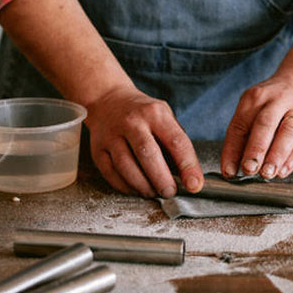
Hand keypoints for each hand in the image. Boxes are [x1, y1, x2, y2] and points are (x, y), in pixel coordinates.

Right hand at [85, 85, 203, 197]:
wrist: (107, 100)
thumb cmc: (142, 113)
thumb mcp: (164, 116)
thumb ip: (176, 142)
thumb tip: (189, 175)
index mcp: (155, 114)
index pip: (176, 142)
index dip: (188, 166)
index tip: (194, 184)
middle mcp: (132, 122)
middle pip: (148, 155)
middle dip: (162, 179)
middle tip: (170, 192)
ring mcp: (112, 136)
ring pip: (126, 167)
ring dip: (143, 186)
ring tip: (153, 192)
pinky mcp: (97, 149)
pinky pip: (111, 174)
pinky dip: (125, 186)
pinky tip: (135, 188)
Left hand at [220, 73, 292, 179]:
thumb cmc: (274, 102)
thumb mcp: (254, 108)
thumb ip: (244, 135)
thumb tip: (233, 166)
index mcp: (255, 98)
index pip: (239, 126)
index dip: (232, 150)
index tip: (228, 171)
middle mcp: (276, 101)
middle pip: (264, 125)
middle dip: (255, 149)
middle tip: (248, 169)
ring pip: (287, 132)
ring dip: (276, 155)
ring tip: (267, 173)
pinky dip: (292, 159)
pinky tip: (283, 170)